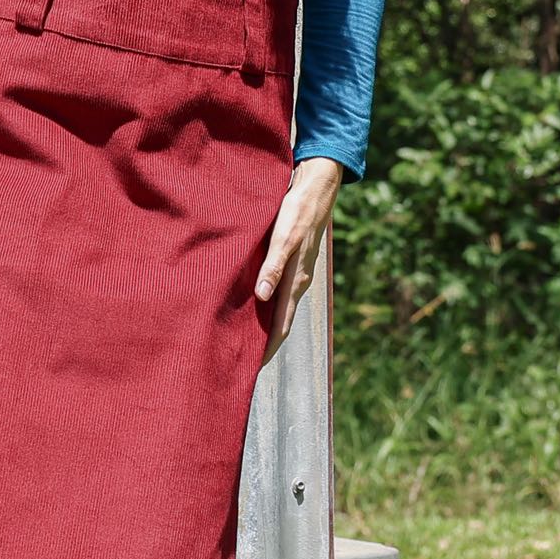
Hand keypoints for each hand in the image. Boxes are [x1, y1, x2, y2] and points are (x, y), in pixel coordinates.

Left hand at [254, 156, 341, 365]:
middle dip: (265, 341)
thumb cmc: (297, 212)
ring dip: (264, 323)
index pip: (281, 324)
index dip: (268, 347)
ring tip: (244, 338)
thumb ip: (273, 267)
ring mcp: (296, 272)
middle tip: (243, 361)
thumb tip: (262, 298)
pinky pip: (279, 290)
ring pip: (279, 306)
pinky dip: (266, 303)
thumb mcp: (284, 238)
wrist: (316, 190)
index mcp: (296, 280)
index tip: (253, 368)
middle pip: (280, 320)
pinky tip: (253, 302)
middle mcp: (297, 282)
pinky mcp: (291, 262)